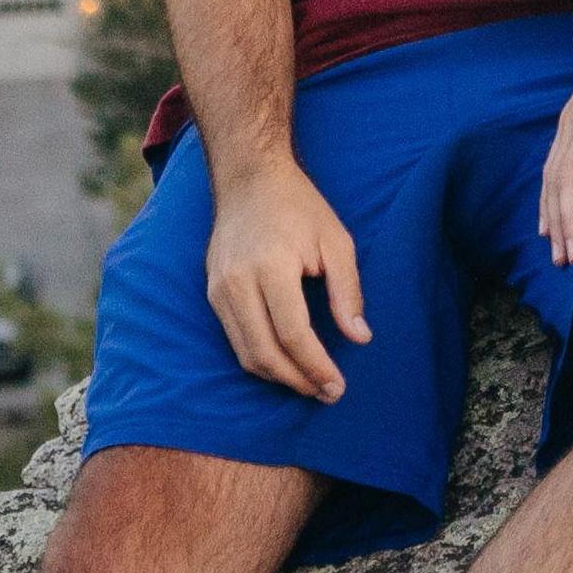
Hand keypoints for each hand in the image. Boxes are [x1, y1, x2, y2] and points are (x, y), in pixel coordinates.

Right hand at [204, 156, 371, 399]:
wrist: (250, 179)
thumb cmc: (299, 207)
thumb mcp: (336, 240)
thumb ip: (347, 291)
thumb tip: (359, 338)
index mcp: (271, 266)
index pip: (292, 334)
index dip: (316, 367)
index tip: (337, 386)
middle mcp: (238, 282)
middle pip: (264, 353)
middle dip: (298, 381)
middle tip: (327, 393)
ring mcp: (219, 289)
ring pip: (245, 354)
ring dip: (278, 377)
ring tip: (310, 384)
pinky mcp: (212, 293)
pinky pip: (235, 339)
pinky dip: (260, 359)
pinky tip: (286, 362)